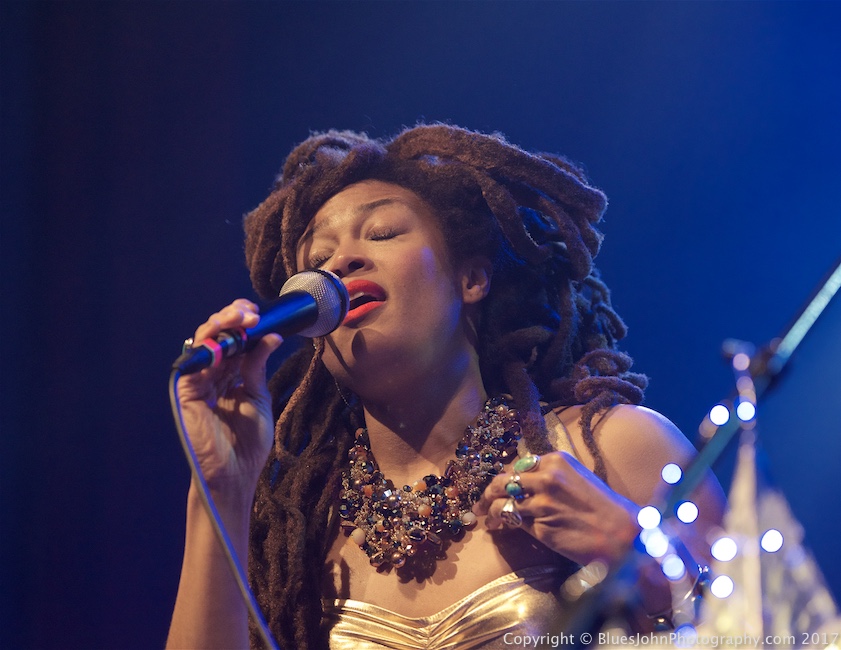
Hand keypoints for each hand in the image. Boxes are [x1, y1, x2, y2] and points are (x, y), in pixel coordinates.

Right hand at [176, 299, 282, 499]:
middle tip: (250, 313)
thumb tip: (271, 336)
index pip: (234, 340)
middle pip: (217, 335)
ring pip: (203, 342)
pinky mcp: (187, 390)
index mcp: (231, 375)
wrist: (235, 472)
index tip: (258, 313)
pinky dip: (209, 346)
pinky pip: (195, 361)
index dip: (243, 323)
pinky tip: (226, 340)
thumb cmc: (248, 442)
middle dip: (233, 318)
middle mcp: (213, 373)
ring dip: (221, 325)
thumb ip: (257, 366)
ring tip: (241, 317)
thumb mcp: (258, 397)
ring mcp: (198, 380)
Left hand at [473, 451, 640, 566]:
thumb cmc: (605, 508)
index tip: (499, 486)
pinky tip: (497, 528)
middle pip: (503, 481)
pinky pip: (512, 522)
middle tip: (481, 502)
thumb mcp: (578, 479)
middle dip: (488, 492)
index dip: (507, 478)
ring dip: (490, 511)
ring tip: (486, 518)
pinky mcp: (539, 526)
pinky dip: (501, 525)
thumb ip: (552, 476)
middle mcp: (546, 477)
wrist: (622, 535)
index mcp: (556, 460)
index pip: (518, 465)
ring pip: (502, 503)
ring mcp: (541, 502)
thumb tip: (524, 481)